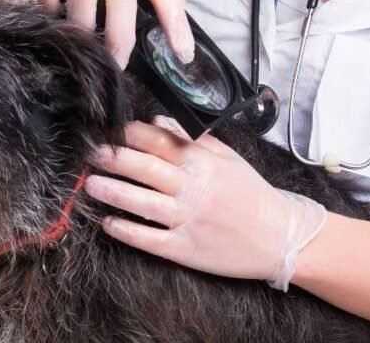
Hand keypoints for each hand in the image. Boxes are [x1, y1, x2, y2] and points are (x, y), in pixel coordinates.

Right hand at [13, 0, 194, 67]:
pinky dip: (49, 10)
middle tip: (116, 65)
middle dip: (120, 41)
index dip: (177, 26)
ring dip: (81, 30)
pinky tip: (53, 17)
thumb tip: (178, 28)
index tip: (182, 55)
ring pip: (82, 0)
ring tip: (82, 45)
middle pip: (121, 3)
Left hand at [84, 116, 328, 290]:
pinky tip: (109, 224)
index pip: (159, 141)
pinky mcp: (186, 249)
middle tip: (90, 154)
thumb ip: (191, 138)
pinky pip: (150, 239)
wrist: (280, 236)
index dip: (130, 135)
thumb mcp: (227, 157)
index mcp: (203, 162)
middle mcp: (194, 188)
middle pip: (146, 168)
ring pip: (143, 203)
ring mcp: (189, 219)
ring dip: (113, 192)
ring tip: (90, 185)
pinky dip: (127, 231)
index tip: (109, 130)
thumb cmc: (251, 194)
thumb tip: (156, 121)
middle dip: (115, 159)